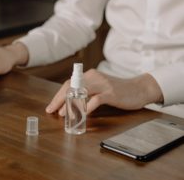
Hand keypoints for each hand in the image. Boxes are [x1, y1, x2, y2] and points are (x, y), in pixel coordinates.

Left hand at [45, 69, 162, 115]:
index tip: (51, 106)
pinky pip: (96, 100)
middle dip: (60, 99)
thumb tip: (69, 104)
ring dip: (70, 104)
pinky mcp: (111, 93)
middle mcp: (94, 77)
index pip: (69, 84)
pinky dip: (87, 107)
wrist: (139, 88)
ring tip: (63, 114)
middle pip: (71, 87)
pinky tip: (82, 114)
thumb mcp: (99, 88)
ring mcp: (102, 85)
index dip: (58, 95)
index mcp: (89, 75)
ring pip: (81, 92)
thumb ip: (86, 93)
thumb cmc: (117, 91)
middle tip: (52, 110)